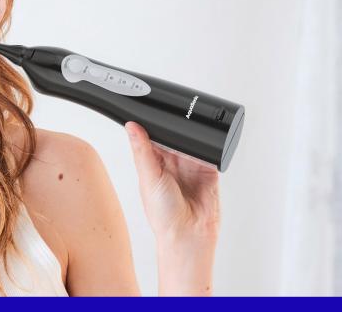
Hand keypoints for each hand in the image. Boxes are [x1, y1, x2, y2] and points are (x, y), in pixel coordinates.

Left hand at [124, 120, 219, 294]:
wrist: (189, 234)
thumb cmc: (163, 214)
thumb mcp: (149, 178)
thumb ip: (142, 151)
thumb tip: (131, 126)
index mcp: (153, 162)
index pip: (151, 135)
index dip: (150, 123)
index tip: (148, 108)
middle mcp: (172, 162)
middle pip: (173, 134)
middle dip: (174, 126)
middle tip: (173, 114)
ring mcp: (191, 164)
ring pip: (191, 140)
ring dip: (191, 134)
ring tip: (189, 130)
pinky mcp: (208, 169)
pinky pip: (210, 150)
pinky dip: (209, 145)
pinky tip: (204, 142)